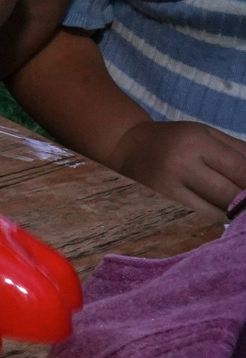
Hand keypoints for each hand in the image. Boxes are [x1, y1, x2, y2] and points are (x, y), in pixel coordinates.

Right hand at [109, 120, 245, 217]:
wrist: (124, 147)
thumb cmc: (173, 140)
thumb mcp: (206, 134)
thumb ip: (240, 152)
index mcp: (196, 142)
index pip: (241, 170)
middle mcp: (180, 166)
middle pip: (230, 196)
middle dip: (245, 204)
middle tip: (244, 204)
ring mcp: (166, 190)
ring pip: (216, 215)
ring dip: (230, 215)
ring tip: (233, 210)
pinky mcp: (157, 208)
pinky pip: (196, 223)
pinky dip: (211, 222)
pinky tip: (215, 215)